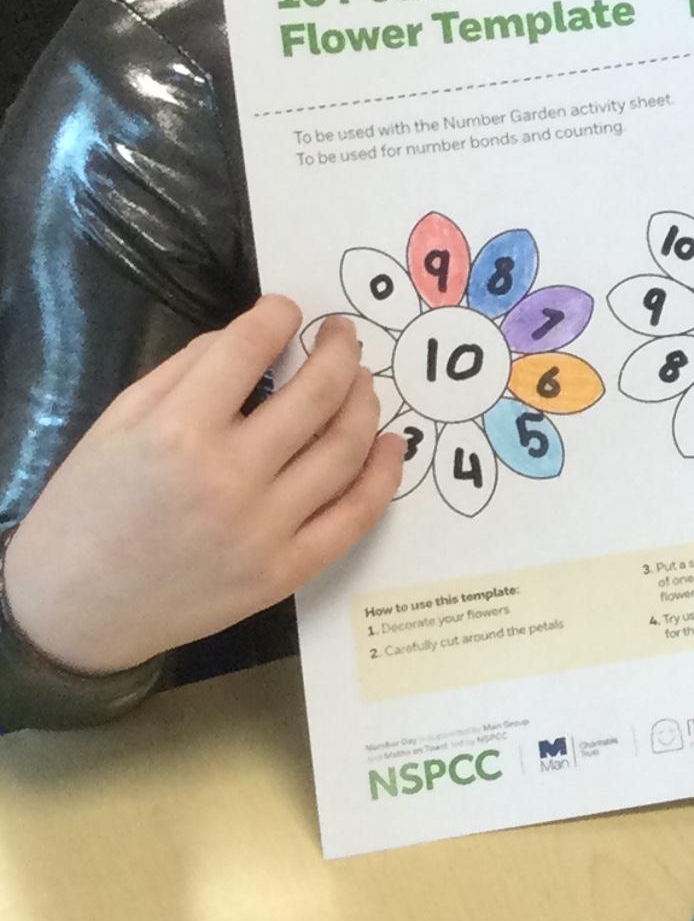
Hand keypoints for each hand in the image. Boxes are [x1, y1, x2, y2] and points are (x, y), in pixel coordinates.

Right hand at [4, 298, 401, 674]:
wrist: (74, 609)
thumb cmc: (88, 507)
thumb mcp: (116, 423)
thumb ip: (184, 372)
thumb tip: (250, 337)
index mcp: (178, 433)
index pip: (250, 348)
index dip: (277, 316)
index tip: (287, 311)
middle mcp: (230, 477)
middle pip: (318, 394)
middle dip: (339, 350)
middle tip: (342, 335)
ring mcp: (266, 529)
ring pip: (346, 449)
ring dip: (365, 403)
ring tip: (362, 380)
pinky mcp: (286, 571)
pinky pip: (356, 516)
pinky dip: (383, 474)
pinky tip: (391, 443)